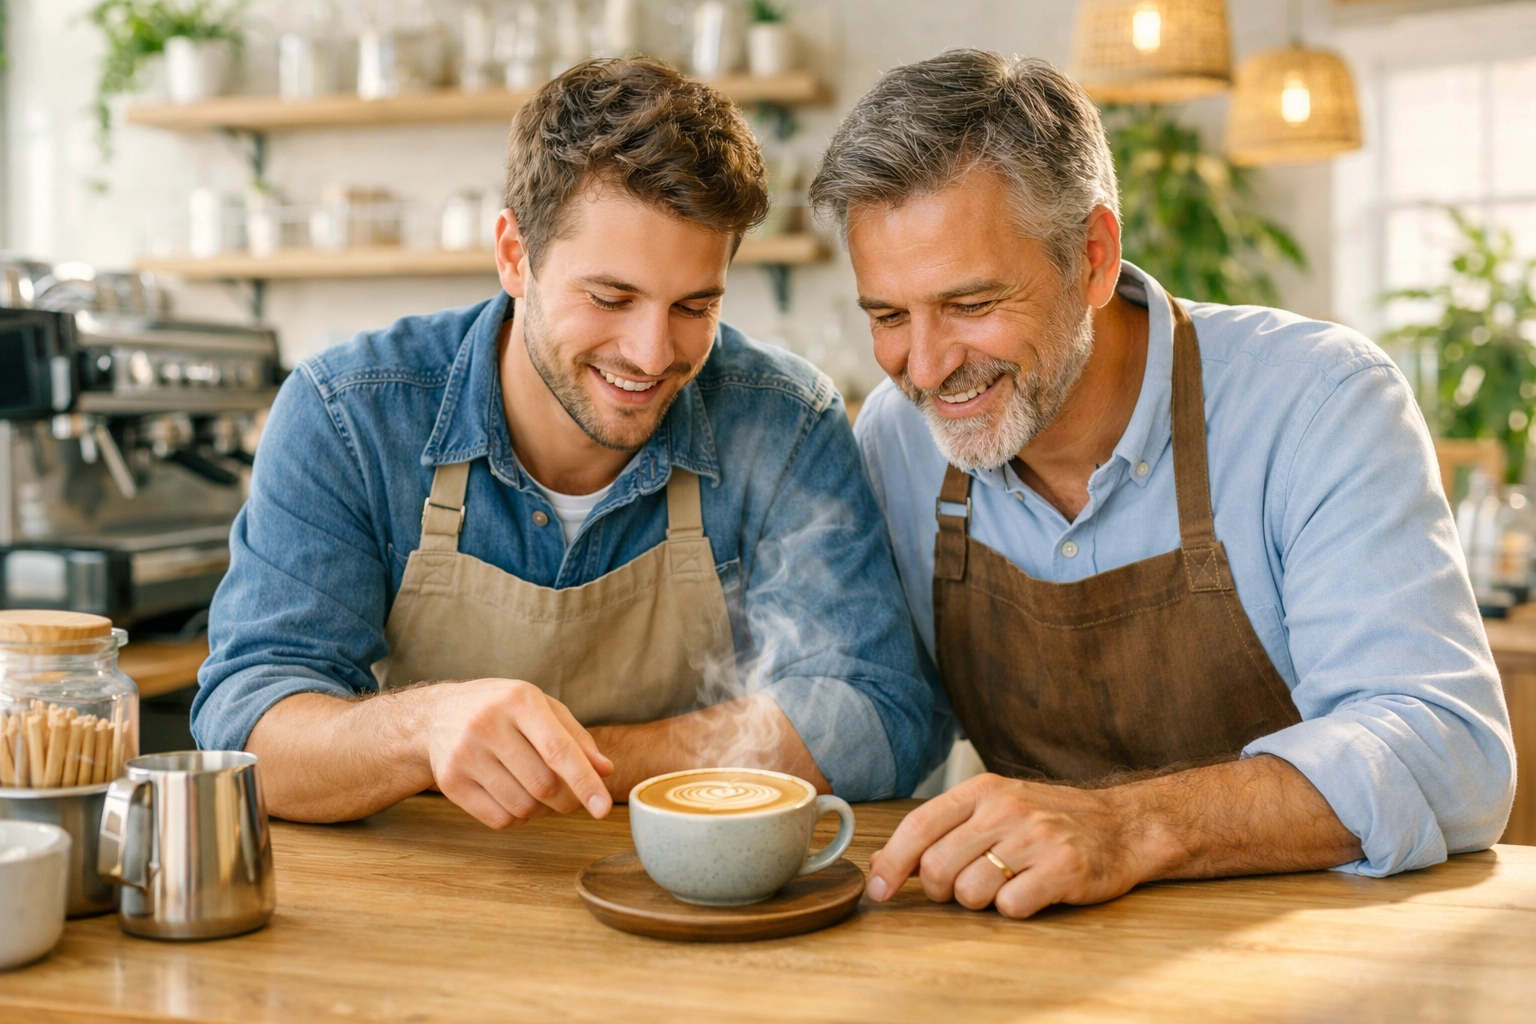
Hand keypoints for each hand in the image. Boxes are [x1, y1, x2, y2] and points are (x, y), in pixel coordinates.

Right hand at [421, 678, 614, 829]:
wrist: (438, 714)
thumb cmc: (502, 709)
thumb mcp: (542, 707)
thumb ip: (575, 738)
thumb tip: (605, 771)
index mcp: (518, 700)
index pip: (557, 749)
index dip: (584, 782)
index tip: (603, 809)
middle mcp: (487, 725)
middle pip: (542, 785)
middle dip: (568, 800)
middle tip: (575, 798)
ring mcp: (464, 755)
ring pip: (522, 807)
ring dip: (543, 811)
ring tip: (541, 792)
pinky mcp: (450, 782)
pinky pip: (499, 820)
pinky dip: (519, 819)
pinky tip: (517, 798)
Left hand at [864, 773, 1153, 919]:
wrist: (1124, 825)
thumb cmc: (1051, 820)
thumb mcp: (993, 810)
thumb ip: (941, 831)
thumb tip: (880, 863)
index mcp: (983, 791)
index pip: (919, 826)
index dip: (892, 862)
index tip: (879, 888)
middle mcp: (1006, 809)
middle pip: (939, 867)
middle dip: (942, 890)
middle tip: (964, 887)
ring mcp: (1036, 837)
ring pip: (971, 891)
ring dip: (981, 901)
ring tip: (1006, 884)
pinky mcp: (1063, 868)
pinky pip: (1011, 906)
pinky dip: (1014, 908)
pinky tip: (1032, 891)